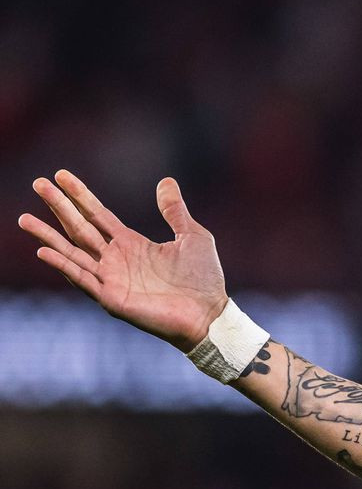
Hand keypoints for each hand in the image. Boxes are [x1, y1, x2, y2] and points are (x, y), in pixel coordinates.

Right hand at [17, 170, 228, 351]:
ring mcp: (111, 279)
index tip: (59, 175)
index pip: (97, 214)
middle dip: (58, 206)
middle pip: (79, 227)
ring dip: (48, 236)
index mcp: (131, 244)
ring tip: (25, 219)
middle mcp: (116, 259)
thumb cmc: (203, 280)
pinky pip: (83, 279)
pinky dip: (64, 265)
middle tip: (37, 183)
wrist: (209, 314)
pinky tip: (45, 251)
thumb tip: (166, 181)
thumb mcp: (192, 236)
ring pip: (72, 252)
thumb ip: (174, 211)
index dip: (79, 194)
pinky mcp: (112, 298)